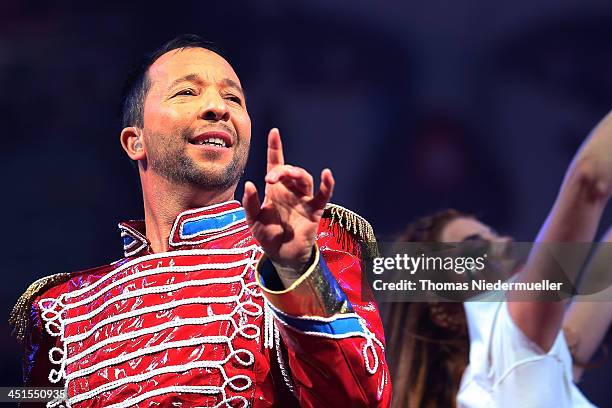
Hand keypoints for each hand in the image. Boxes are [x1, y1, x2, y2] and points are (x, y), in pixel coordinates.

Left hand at [242, 128, 334, 276]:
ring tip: (287, 174)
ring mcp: (303, 199)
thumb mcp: (253, 220)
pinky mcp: (314, 210)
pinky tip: (327, 174)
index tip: (274, 132)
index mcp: (274, 189)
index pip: (275, 163)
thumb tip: (250, 184)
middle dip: (280, 169)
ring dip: (295, 173)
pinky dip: (327, 184)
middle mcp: (289, 190)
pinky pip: (323, 195)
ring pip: (303, 178)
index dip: (275, 147)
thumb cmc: (267, 235)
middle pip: (289, 170)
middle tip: (269, 179)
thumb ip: (250, 203)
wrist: (281, 256)